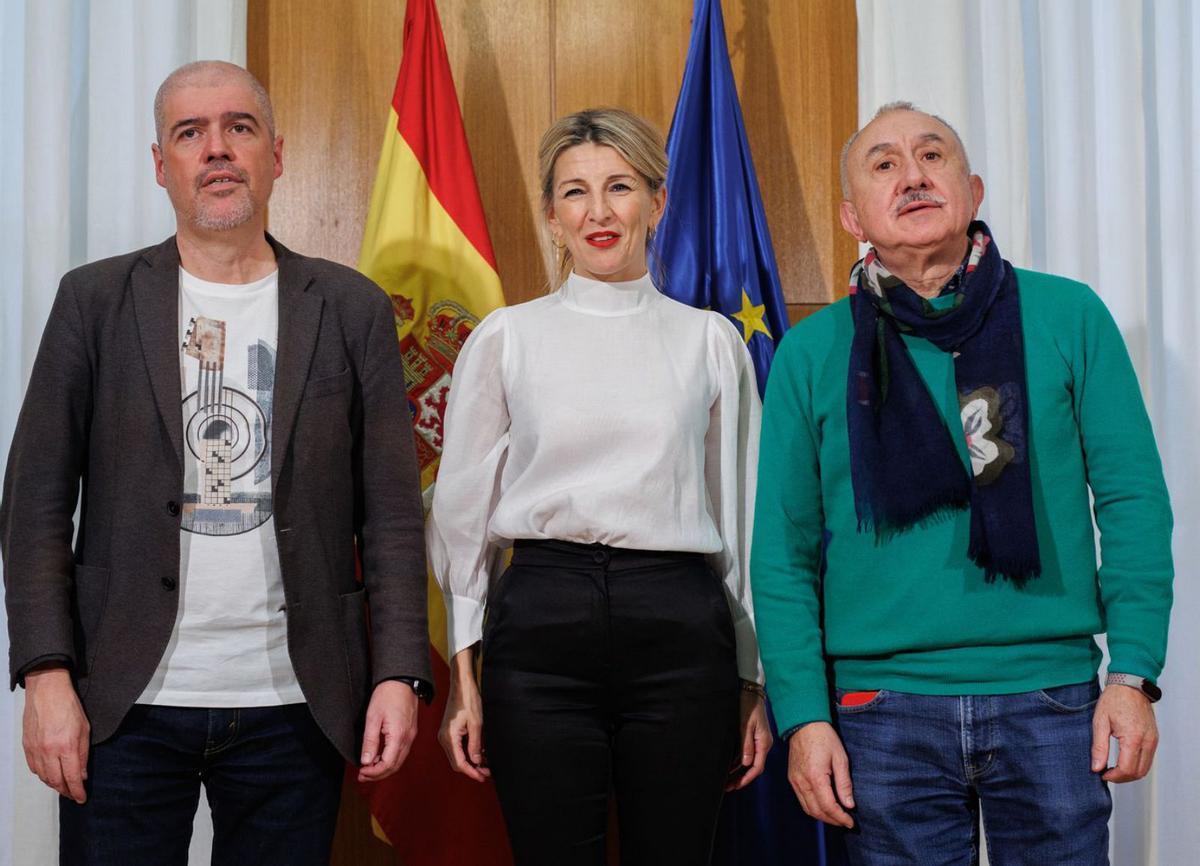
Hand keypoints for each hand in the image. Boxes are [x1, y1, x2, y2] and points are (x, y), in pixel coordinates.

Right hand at [23, 666, 89, 803]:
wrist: (47, 692)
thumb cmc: (68, 706)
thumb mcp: (85, 729)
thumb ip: (83, 754)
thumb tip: (82, 774)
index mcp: (66, 747)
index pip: (72, 777)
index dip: (77, 791)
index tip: (81, 798)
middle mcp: (49, 751)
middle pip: (56, 781)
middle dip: (65, 791)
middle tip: (73, 794)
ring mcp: (35, 750)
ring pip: (43, 777)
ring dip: (54, 784)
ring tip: (63, 786)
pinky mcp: (27, 747)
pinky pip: (33, 768)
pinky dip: (42, 775)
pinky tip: (49, 774)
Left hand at [357, 680, 418, 781]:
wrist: (402, 680)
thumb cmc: (387, 695)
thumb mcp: (373, 717)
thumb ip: (370, 741)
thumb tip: (366, 761)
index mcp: (398, 736)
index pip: (387, 764)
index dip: (374, 772)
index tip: (361, 772)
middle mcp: (408, 738)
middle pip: (394, 766)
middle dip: (378, 774)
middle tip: (362, 775)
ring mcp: (411, 736)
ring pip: (399, 761)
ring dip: (384, 768)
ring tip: (368, 768)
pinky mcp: (410, 732)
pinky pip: (401, 752)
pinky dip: (390, 760)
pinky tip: (379, 757)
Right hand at [438, 646, 488, 781]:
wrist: (462, 685)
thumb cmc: (469, 700)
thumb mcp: (476, 724)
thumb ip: (475, 744)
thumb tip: (476, 762)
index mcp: (449, 737)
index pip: (460, 763)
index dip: (472, 772)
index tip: (482, 777)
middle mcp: (444, 739)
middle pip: (457, 762)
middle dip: (472, 769)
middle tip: (486, 772)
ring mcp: (446, 735)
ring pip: (457, 756)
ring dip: (470, 762)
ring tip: (486, 764)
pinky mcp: (449, 732)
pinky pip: (457, 748)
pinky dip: (468, 753)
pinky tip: (479, 753)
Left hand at [727, 688, 771, 789]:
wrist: (750, 690)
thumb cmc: (748, 705)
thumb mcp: (745, 725)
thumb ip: (745, 744)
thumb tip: (745, 763)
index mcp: (763, 743)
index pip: (757, 767)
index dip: (746, 778)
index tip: (736, 786)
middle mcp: (763, 744)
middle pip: (753, 767)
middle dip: (741, 778)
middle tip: (728, 787)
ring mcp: (759, 741)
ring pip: (750, 761)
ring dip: (739, 771)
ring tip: (727, 781)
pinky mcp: (754, 736)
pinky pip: (747, 753)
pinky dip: (738, 762)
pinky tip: (729, 767)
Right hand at [788, 721, 854, 827]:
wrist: (803, 724)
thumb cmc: (824, 738)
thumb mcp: (840, 758)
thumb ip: (844, 783)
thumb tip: (849, 804)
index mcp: (815, 777)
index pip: (828, 806)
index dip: (840, 817)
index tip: (850, 822)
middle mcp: (802, 782)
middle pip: (816, 811)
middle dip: (832, 820)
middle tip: (845, 821)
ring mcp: (795, 781)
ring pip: (807, 808)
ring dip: (822, 816)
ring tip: (836, 816)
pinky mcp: (792, 779)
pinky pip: (801, 800)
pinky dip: (813, 808)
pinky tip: (823, 806)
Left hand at [1091, 683, 1157, 781]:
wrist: (1130, 685)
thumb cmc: (1114, 700)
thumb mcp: (1100, 722)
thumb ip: (1099, 747)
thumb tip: (1096, 767)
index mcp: (1133, 738)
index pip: (1127, 769)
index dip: (1114, 777)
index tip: (1102, 775)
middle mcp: (1147, 741)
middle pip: (1139, 772)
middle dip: (1122, 778)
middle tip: (1107, 774)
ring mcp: (1153, 740)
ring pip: (1145, 768)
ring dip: (1130, 773)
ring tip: (1114, 769)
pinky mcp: (1154, 738)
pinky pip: (1148, 759)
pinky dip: (1137, 765)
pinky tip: (1123, 761)